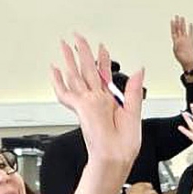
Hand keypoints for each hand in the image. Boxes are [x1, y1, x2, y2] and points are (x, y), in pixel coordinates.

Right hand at [50, 35, 142, 173]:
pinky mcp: (81, 107)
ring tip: (64, 44)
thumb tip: (139, 70)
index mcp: (109, 102)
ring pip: (75, 75)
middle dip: (83, 52)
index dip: (103, 60)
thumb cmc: (124, 144)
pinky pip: (65, 93)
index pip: (104, 75)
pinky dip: (58, 81)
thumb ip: (134, 90)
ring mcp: (87, 103)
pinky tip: (53, 69)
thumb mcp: (134, 112)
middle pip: (88, 70)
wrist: (115, 157)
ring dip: (69, 59)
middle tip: (78, 37)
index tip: (102, 48)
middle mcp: (96, 100)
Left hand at [170, 15, 192, 71]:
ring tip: (182, 18)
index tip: (172, 20)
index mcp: (176, 42)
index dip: (172, 26)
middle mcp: (180, 40)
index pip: (173, 32)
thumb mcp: (177, 53)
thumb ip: (176, 46)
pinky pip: (191, 34)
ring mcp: (186, 40)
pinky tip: (190, 24)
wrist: (189, 63)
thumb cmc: (182, 59)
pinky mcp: (191, 41)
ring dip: (183, 24)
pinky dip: (190, 29)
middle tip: (177, 16)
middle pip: (178, 29)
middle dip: (177, 23)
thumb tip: (176, 42)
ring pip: (184, 30)